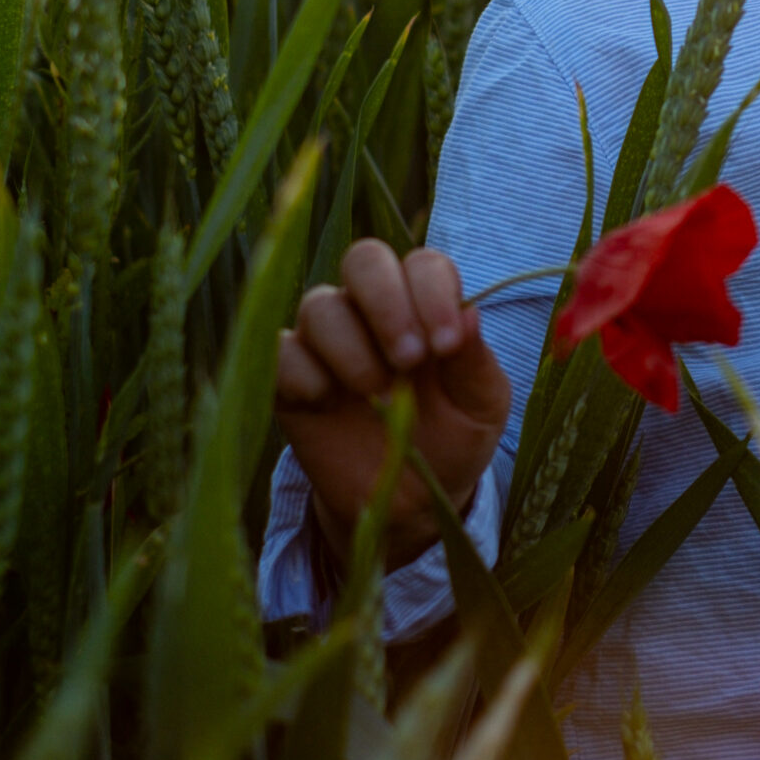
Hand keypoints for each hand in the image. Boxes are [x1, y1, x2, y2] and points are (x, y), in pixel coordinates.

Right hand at [277, 240, 511, 570]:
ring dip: (352, 348)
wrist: (410, 500)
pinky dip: (303, 373)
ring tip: (379, 395)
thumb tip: (469, 312)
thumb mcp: (480, 404)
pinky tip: (327, 403)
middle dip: (387, 303)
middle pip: (364, 259)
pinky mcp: (289, 378)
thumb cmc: (454, 436)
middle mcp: (371, 310)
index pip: (422, 264)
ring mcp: (326, 341)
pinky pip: (278, 351)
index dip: (433, 293)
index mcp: (425, 305)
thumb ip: (475, 359)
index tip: (447, 345)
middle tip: (410, 359)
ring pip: (320, 305)